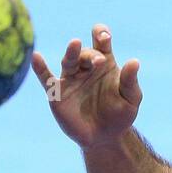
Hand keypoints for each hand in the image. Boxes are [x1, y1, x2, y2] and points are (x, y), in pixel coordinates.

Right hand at [31, 24, 140, 149]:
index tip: (104, 37)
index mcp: (104, 63)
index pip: (101, 41)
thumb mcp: (130, 99)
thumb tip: (135, 61)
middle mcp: (85, 67)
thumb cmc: (120, 115)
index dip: (101, 34)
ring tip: (75, 43)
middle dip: (92, 55)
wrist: (105, 138)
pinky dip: (40, 67)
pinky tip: (36, 57)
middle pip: (85, 53)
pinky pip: (46, 78)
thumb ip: (130, 81)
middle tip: (99, 61)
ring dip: (72, 52)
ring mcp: (70, 79)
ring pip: (68, 61)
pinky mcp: (57, 93)